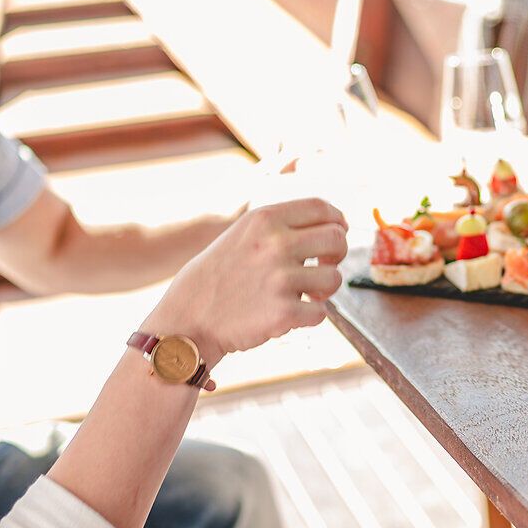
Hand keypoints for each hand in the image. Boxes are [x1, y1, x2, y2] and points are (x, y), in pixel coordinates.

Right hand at [147, 198, 348, 362]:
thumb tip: (332, 223)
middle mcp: (275, 244)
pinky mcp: (284, 313)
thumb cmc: (218, 276)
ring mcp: (280, 279)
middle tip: (324, 267)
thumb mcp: (242, 234)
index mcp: (265, 220)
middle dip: (337, 255)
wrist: (188, 319)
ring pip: (334, 278)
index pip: (321, 208)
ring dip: (324, 290)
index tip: (339, 231)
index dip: (337, 220)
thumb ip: (281, 226)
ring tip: (305, 295)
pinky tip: (291, 314)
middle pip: (337, 239)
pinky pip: (322, 313)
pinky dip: (310, 317)